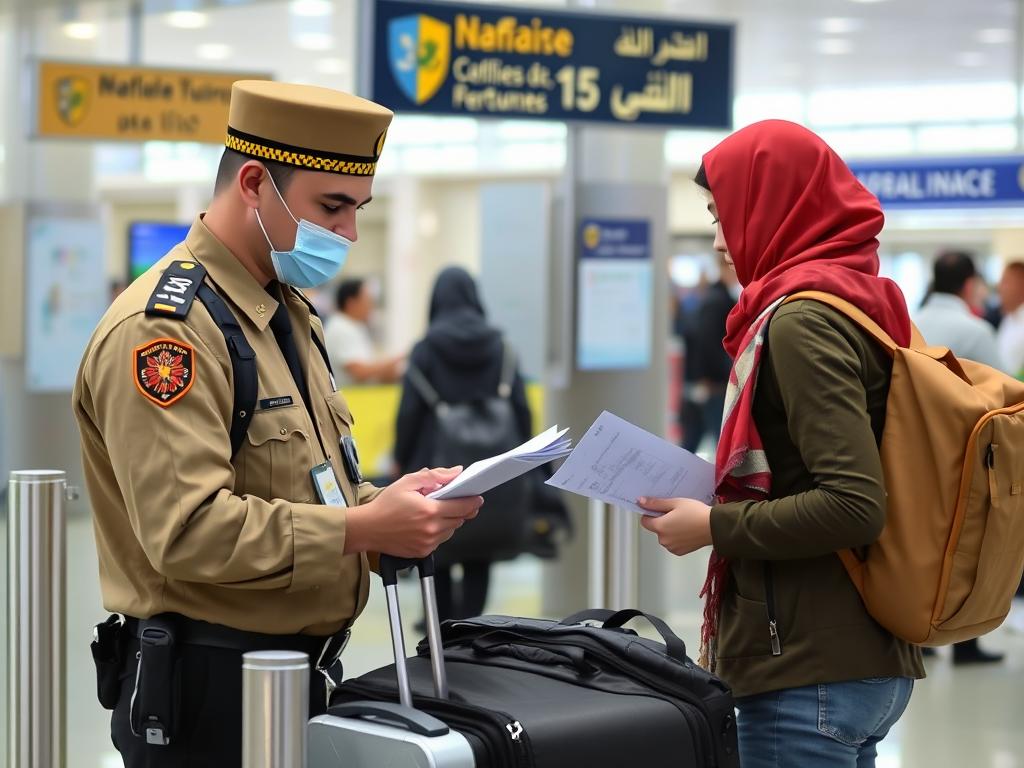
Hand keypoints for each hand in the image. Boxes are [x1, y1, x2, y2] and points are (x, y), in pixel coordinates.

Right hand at [347, 467, 481, 557]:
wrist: (367, 529)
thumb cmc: (385, 505)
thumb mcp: (408, 482)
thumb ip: (435, 475)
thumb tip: (456, 472)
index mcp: (430, 510)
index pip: (463, 506)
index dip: (473, 501)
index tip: (477, 497)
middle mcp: (431, 529)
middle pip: (459, 519)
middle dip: (461, 509)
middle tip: (456, 500)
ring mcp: (428, 543)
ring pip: (451, 530)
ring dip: (450, 520)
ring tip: (436, 511)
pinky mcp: (423, 552)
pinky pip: (440, 540)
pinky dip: (439, 531)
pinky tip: (426, 523)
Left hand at [637, 497, 712, 556]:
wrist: (714, 527)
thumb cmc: (696, 513)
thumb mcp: (675, 503)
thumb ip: (656, 503)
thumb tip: (641, 502)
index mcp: (660, 527)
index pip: (644, 521)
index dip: (650, 514)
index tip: (660, 509)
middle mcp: (663, 540)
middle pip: (656, 529)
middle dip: (662, 521)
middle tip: (676, 513)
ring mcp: (672, 547)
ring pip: (665, 536)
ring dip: (669, 530)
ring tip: (684, 522)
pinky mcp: (680, 552)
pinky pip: (673, 543)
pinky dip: (677, 538)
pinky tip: (687, 530)